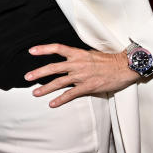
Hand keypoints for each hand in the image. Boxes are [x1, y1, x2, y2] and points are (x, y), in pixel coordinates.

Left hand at [24, 43, 140, 107]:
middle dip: (39, 73)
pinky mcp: (88, 87)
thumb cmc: (109, 61)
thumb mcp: (90, 54)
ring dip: (45, 88)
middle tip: (27, 77)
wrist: (124, 67)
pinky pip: (71, 94)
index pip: (57, 48)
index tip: (31, 51)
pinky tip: (52, 103)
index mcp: (78, 53)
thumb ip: (78, 57)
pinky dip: (60, 99)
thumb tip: (68, 60)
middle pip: (53, 67)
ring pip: (59, 82)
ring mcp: (82, 76)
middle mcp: (77, 64)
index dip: (43, 49)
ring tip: (35, 93)